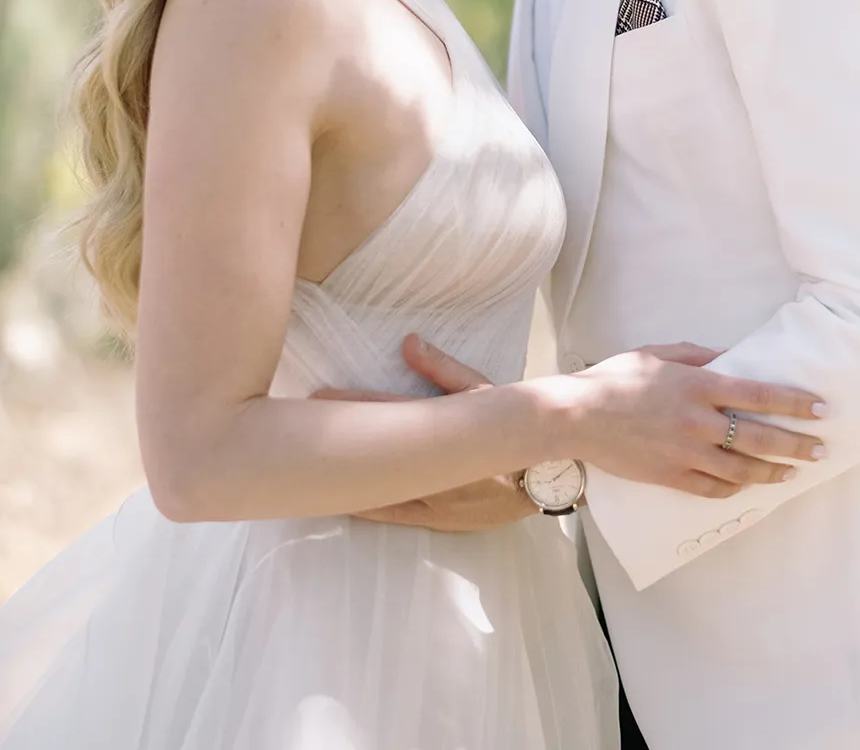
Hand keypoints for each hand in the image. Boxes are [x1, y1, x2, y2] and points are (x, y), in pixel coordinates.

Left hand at [311, 336, 535, 531]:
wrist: (552, 476)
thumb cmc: (515, 430)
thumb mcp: (484, 393)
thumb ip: (443, 369)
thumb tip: (408, 342)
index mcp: (451, 436)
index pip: (394, 417)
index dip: (357, 406)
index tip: (323, 396)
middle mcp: (441, 474)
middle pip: (379, 460)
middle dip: (341, 446)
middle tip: (302, 431)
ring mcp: (438, 504)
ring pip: (380, 495)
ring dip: (346, 481)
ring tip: (308, 468)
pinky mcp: (439, 521)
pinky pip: (394, 515)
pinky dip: (367, 506)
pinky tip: (340, 500)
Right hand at [567, 342, 826, 499]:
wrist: (578, 416)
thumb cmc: (616, 377)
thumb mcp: (658, 353)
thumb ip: (698, 356)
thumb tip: (731, 357)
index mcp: (697, 385)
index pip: (759, 395)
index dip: (793, 403)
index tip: (820, 409)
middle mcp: (698, 422)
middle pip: (759, 437)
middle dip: (796, 445)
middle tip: (821, 450)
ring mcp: (686, 454)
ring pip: (742, 469)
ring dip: (773, 471)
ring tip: (793, 473)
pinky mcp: (671, 477)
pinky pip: (713, 488)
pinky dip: (736, 487)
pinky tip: (748, 485)